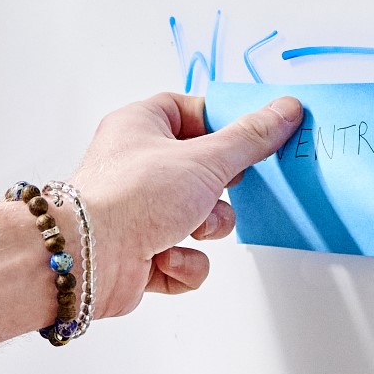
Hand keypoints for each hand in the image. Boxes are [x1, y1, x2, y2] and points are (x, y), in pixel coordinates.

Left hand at [69, 91, 302, 318]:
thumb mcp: (206, 158)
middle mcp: (137, 166)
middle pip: (204, 170)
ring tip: (187, 229)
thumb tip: (284, 111)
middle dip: (219, 191)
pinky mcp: (142, 253)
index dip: (224, 125)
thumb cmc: (129, 197)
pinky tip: (166, 256)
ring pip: (201, 218)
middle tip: (217, 188)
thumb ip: (251, 138)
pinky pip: (185, 257)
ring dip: (205, 228)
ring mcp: (139, 212)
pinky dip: (184, 262)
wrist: (88, 258)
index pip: (191, 112)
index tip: (253, 137)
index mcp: (141, 127)